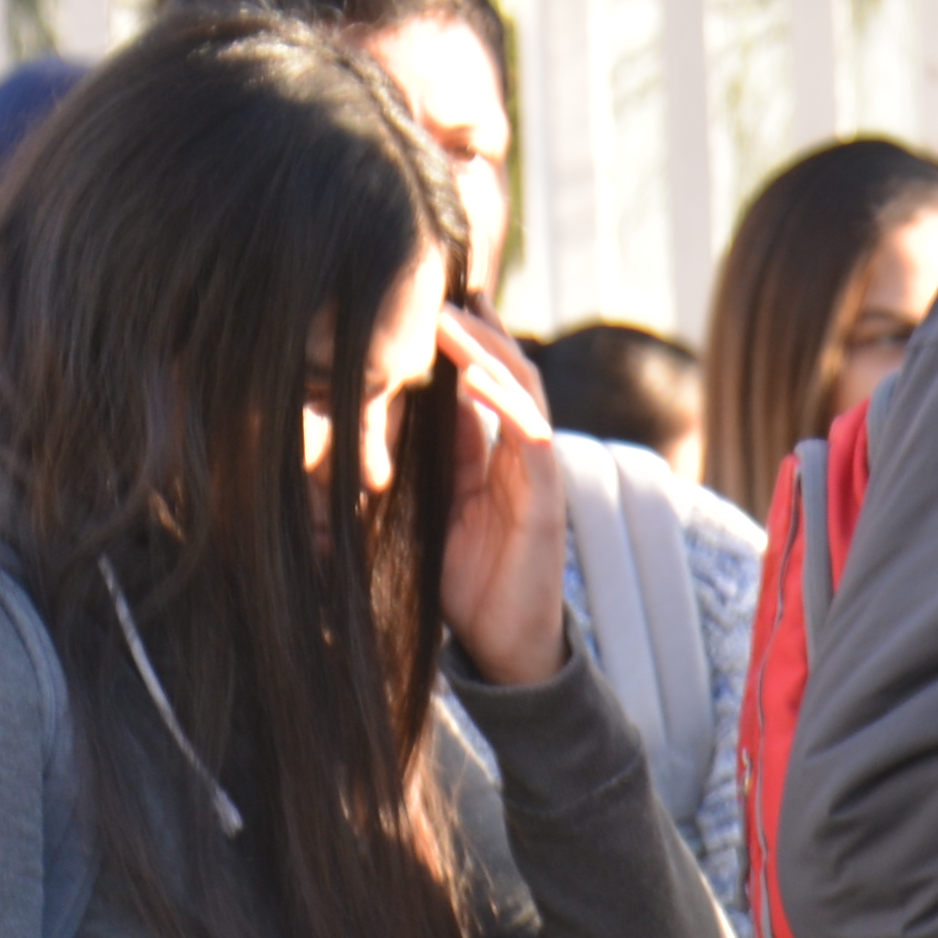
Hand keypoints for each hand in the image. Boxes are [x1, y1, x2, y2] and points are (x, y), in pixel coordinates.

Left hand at [433, 304, 573, 689]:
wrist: (502, 649)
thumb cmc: (462, 587)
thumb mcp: (429, 514)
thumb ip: (424, 468)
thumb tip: (389, 421)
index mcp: (493, 458)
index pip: (480, 384)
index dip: (460, 343)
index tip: (427, 302)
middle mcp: (521, 456)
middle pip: (507, 373)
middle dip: (478, 330)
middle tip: (444, 287)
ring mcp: (539, 475)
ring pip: (523, 392)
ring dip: (490, 352)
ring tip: (455, 317)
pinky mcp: (548, 500)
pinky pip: (534, 438)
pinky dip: (508, 404)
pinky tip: (479, 377)